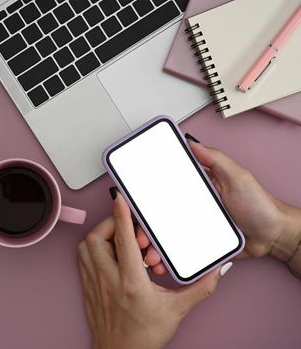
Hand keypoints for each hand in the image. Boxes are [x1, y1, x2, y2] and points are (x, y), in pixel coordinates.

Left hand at [78, 193, 228, 348]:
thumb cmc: (144, 336)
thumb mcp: (178, 310)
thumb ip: (200, 288)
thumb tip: (217, 271)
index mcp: (131, 283)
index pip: (123, 240)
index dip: (122, 216)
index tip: (121, 199)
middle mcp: (108, 280)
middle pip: (98, 238)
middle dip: (111, 224)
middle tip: (128, 225)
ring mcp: (93, 284)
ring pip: (86, 247)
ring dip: (101, 236)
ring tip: (120, 239)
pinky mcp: (86, 288)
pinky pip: (83, 259)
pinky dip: (93, 249)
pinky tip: (109, 254)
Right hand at [139, 135, 300, 274]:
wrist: (274, 237)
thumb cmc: (260, 206)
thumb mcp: (238, 177)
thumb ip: (216, 160)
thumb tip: (192, 143)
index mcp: (196, 189)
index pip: (162, 191)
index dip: (144, 198)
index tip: (131, 205)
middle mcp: (190, 207)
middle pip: (157, 217)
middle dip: (142, 228)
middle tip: (138, 237)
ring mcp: (192, 227)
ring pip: (164, 237)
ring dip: (151, 246)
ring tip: (149, 255)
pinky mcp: (198, 245)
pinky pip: (178, 252)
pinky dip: (166, 258)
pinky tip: (161, 263)